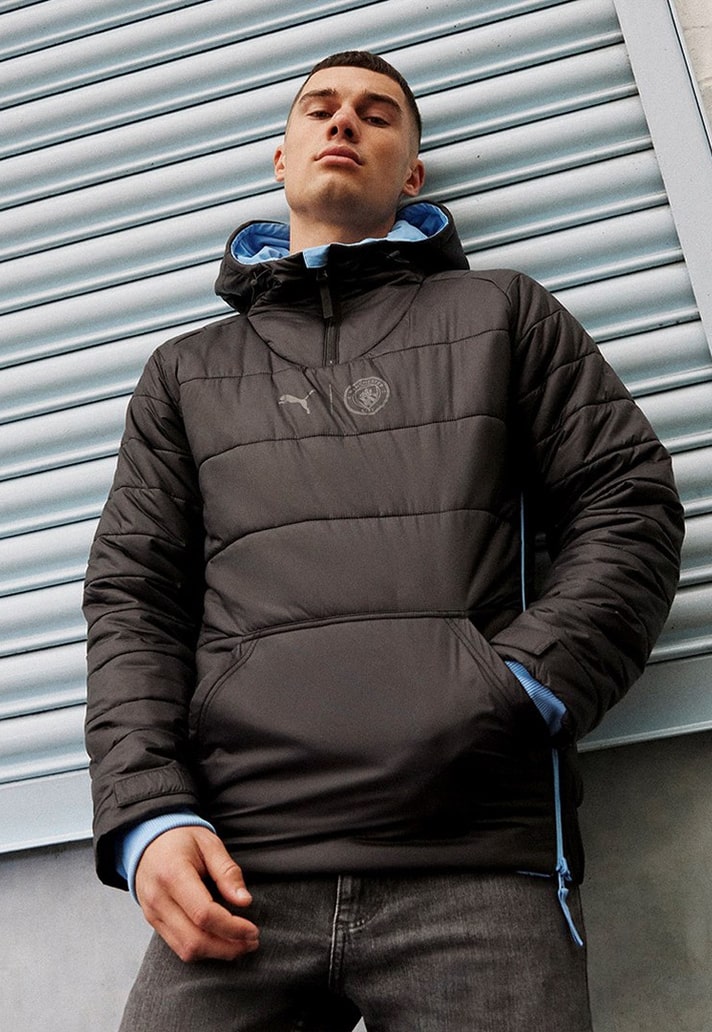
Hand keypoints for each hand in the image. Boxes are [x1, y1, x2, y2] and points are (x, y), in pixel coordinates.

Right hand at [134, 825, 259, 961]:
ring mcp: (153, 914)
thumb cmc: (181, 840)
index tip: (253, 930)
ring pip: (186, 950)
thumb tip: (245, 901)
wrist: (148, 841)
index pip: (204, 914)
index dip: (232, 927)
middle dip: (228, 947)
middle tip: (251, 942)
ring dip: (217, 952)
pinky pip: (178, 947)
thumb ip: (227, 872)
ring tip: (240, 944)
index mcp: (173, 874)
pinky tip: (220, 942)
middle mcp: (159, 899)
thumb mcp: (209, 844)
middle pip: (195, 939)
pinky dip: (203, 950)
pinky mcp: (153, 923)